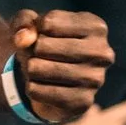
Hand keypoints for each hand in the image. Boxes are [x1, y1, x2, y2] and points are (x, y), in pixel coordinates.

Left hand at [13, 9, 113, 123]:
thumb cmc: (45, 43)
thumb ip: (24, 23)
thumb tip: (23, 39)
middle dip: (30, 50)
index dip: (35, 29)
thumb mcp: (31, 24)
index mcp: (96, 27)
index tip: (43, 35)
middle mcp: (102, 53)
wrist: (53, 81)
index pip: (48, 22)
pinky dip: (31, 87)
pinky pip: (37, 91)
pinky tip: (41, 85)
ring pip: (38, 69)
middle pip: (43, 45)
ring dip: (29, 69)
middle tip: (37, 55)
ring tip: (37, 69)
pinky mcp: (82, 102)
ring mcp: (95, 79)